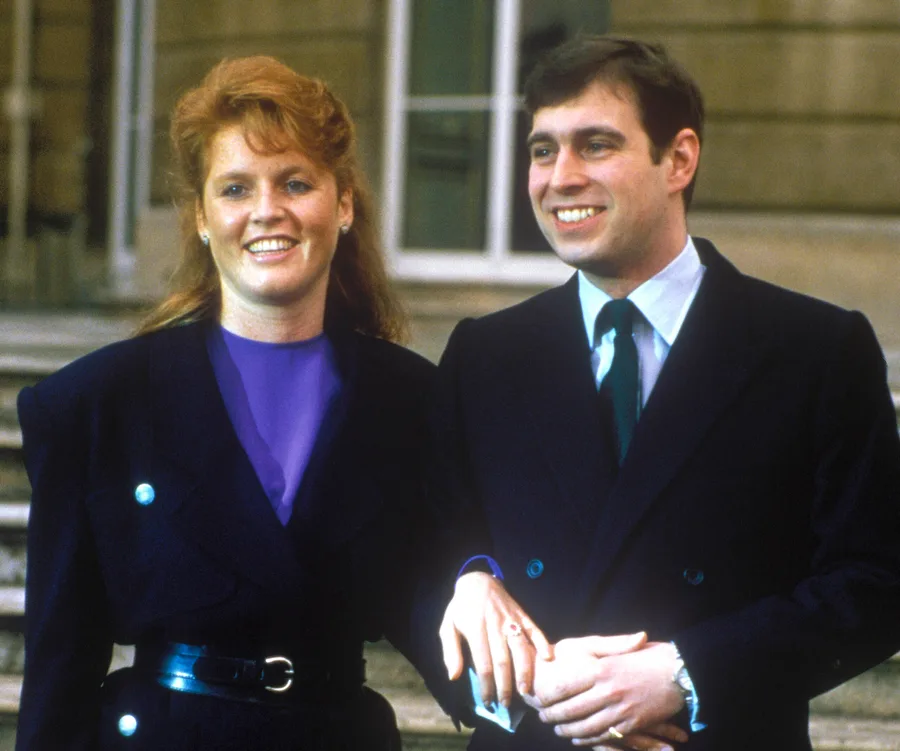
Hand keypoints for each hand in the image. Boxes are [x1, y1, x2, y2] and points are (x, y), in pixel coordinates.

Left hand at [439, 572, 550, 705]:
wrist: (478, 580)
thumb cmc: (461, 607)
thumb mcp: (447, 626)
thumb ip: (450, 651)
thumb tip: (454, 676)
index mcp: (475, 628)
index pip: (483, 662)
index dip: (486, 684)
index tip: (488, 701)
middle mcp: (495, 624)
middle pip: (503, 659)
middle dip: (505, 684)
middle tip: (506, 703)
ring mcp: (511, 619)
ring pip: (521, 647)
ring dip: (525, 670)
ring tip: (526, 691)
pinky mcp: (523, 614)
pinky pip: (534, 629)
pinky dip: (542, 642)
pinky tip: (548, 658)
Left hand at [535, 641, 685, 746]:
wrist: (679, 671)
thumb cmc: (647, 655)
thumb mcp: (618, 649)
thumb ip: (596, 653)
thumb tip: (570, 653)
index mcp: (600, 669)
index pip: (563, 687)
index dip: (547, 695)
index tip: (538, 697)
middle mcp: (607, 691)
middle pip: (570, 710)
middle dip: (553, 715)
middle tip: (543, 717)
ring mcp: (620, 709)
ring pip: (585, 726)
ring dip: (567, 730)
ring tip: (557, 729)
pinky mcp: (632, 723)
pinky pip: (604, 735)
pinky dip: (588, 739)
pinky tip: (578, 738)